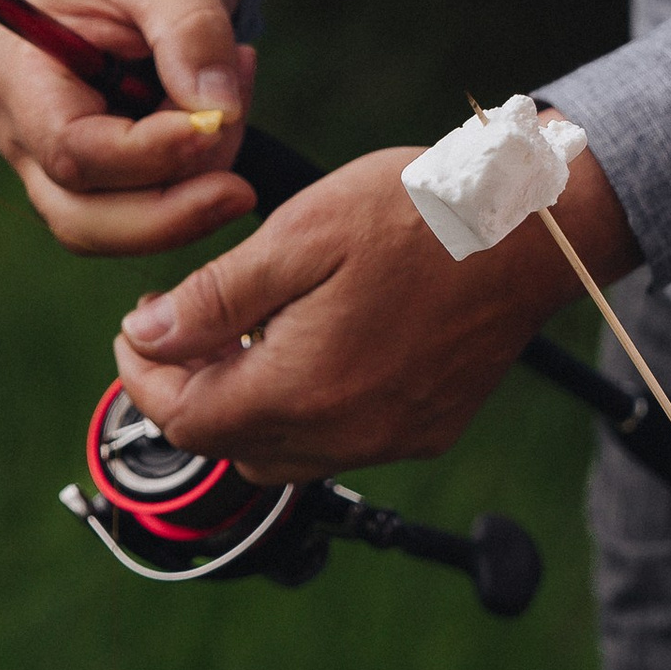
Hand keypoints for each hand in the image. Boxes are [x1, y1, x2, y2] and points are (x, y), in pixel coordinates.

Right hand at [0, 0, 262, 254]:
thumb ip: (191, 34)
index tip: (218, 124)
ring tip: (237, 88)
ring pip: (120, 226)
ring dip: (193, 186)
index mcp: (19, 77)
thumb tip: (217, 115)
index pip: (73, 154)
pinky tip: (225, 102)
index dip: (150, 156)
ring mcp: (58, 158)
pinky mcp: (103, 168)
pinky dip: (199, 172)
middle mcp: (23, 131)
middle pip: (83, 221)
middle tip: (242, 184)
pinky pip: (150, 204)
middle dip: (171, 212)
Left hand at [112, 142, 637, 479]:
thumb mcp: (299, 235)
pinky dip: (306, 412)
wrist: (532, 229)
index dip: (143, 378)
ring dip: (247, 409)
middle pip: (228, 446)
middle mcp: (344, 434)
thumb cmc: (418, 215)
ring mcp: (391, 440)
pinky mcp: (426, 431)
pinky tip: (314, 348)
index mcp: (301, 389)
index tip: (138, 328)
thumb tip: (147, 339)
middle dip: (191, 392)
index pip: (184, 421)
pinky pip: (340, 445)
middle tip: (183, 325)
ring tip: (247, 336)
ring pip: (282, 454)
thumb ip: (215, 298)